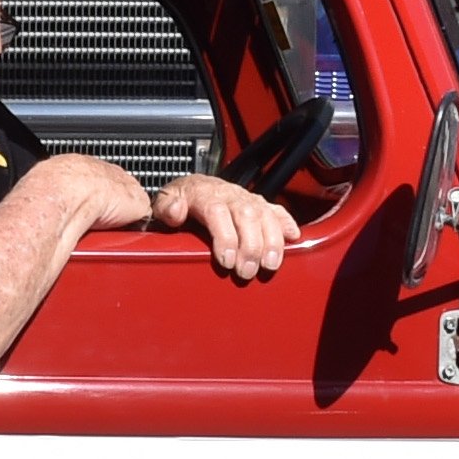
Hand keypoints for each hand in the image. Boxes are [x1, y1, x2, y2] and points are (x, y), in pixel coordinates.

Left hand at [144, 171, 295, 282]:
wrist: (196, 186)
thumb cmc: (180, 200)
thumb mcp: (165, 200)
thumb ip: (166, 206)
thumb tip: (175, 212)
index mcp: (206, 194)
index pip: (218, 213)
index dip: (225, 237)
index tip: (225, 261)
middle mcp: (231, 195)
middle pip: (247, 216)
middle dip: (250, 246)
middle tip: (247, 272)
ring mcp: (249, 200)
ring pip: (266, 215)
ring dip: (272, 241)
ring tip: (270, 265)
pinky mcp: (261, 205)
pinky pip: (278, 211)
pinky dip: (287, 223)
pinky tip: (293, 238)